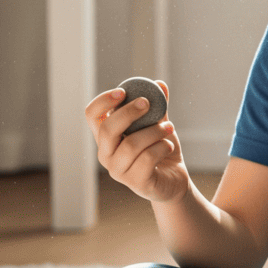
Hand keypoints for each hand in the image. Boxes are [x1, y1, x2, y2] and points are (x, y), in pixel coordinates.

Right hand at [84, 82, 188, 203]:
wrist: (175, 180)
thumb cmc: (161, 151)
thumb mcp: (158, 126)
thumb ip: (157, 107)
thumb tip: (160, 84)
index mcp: (107, 137)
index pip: (92, 116)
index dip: (103, 101)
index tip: (123, 91)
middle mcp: (107, 154)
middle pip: (107, 129)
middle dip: (128, 112)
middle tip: (148, 103)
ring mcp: (119, 171)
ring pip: (131, 144)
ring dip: (154, 131)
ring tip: (170, 127)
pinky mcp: (136, 182)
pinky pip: (147, 158)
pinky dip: (162, 147)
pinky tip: (169, 146)